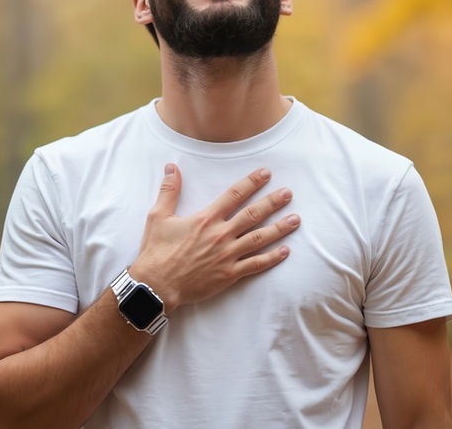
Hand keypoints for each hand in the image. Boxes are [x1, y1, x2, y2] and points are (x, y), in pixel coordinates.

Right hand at [128, 164, 299, 311]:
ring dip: (279, 228)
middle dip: (272, 202)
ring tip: (296, 219)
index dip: (251, 183)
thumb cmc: (156, 251)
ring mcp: (227, 255)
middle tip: (288, 193)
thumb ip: (169, 191)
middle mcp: (220, 235)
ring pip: (259, 238)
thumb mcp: (158, 216)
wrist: (156, 285)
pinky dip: (271, 258)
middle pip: (253, 215)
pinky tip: (285, 251)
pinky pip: (255, 265)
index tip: (266, 173)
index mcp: (205, 219)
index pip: (234, 195)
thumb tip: (171, 167)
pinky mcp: (229, 275)